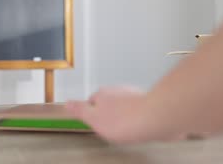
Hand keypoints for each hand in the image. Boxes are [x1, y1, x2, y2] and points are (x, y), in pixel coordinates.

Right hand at [65, 86, 182, 143]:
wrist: (156, 118)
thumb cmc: (125, 120)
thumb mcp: (93, 119)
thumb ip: (79, 110)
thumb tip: (66, 103)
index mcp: (101, 94)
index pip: (91, 102)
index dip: (93, 115)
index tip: (97, 125)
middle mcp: (117, 90)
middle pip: (108, 103)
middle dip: (110, 116)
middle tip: (113, 130)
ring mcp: (134, 95)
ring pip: (124, 106)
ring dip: (125, 117)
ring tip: (128, 131)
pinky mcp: (148, 102)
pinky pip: (139, 111)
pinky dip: (139, 118)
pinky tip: (140, 128)